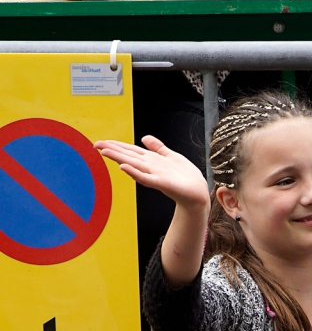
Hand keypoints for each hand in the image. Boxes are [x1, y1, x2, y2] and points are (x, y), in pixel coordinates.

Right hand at [95, 136, 209, 210]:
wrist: (197, 192)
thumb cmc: (185, 177)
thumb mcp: (171, 156)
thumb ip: (157, 147)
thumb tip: (144, 137)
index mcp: (151, 160)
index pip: (130, 150)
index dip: (116, 145)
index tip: (101, 142)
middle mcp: (150, 167)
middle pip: (128, 155)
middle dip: (112, 150)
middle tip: (96, 145)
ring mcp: (155, 175)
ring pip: (134, 164)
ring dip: (119, 158)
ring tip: (105, 152)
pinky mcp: (162, 183)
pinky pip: (146, 178)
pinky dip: (135, 173)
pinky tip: (125, 168)